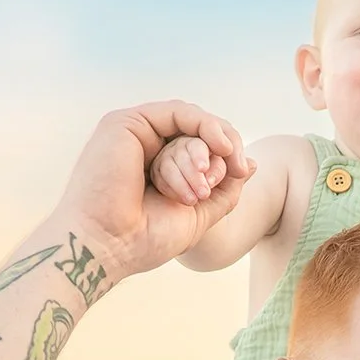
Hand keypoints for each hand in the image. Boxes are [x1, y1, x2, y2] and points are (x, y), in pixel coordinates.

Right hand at [47, 101, 254, 289]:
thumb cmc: (145, 238)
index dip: (227, 155)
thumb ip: (225, 189)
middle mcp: (143, 147)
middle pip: (197, 133)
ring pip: (189, 123)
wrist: (108, 246)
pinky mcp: (125, 123)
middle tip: (230, 173)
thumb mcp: (200, 214)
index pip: (201, 147)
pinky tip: (218, 144)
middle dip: (222, 150)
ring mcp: (133, 133)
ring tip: (208, 176)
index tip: (241, 173)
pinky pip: (177, 113)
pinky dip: (203, 125)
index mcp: (156, 168)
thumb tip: (251, 164)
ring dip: (209, 146)